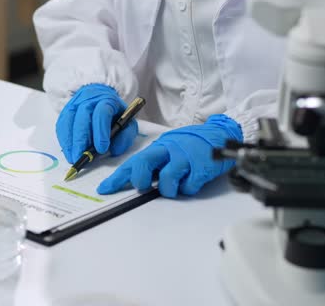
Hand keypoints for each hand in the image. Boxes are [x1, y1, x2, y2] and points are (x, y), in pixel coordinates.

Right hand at [55, 84, 137, 163]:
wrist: (100, 97)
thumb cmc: (114, 114)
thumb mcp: (127, 123)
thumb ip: (125, 136)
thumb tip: (115, 150)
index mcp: (107, 100)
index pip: (102, 113)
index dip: (101, 132)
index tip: (101, 149)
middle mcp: (88, 100)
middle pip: (82, 118)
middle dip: (81, 140)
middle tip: (82, 157)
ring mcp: (74, 105)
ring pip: (69, 122)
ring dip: (70, 142)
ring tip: (73, 157)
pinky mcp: (65, 112)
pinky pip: (62, 126)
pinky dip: (64, 140)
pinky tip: (68, 151)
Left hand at [97, 115, 241, 197]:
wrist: (220, 135)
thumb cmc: (192, 144)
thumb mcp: (169, 148)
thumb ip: (155, 163)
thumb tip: (137, 181)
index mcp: (158, 147)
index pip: (132, 162)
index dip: (117, 177)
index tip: (104, 189)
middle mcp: (168, 150)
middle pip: (143, 165)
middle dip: (141, 180)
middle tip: (147, 186)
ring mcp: (185, 157)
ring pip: (166, 182)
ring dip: (170, 190)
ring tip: (178, 184)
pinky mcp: (201, 167)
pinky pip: (188, 187)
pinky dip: (189, 189)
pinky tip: (193, 180)